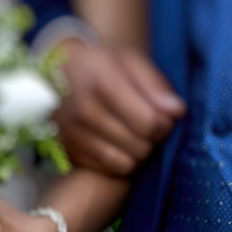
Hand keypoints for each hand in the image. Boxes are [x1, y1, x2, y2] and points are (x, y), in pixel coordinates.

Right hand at [55, 37, 184, 175]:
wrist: (54, 70)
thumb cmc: (99, 64)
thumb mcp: (128, 61)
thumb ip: (155, 85)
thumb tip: (178, 111)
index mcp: (104, 85)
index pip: (150, 123)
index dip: (165, 125)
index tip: (162, 117)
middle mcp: (87, 113)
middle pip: (141, 146)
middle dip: (152, 139)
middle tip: (146, 124)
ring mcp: (76, 135)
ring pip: (128, 163)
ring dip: (137, 152)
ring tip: (132, 134)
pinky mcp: (70, 151)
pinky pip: (110, 170)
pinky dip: (120, 161)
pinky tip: (116, 143)